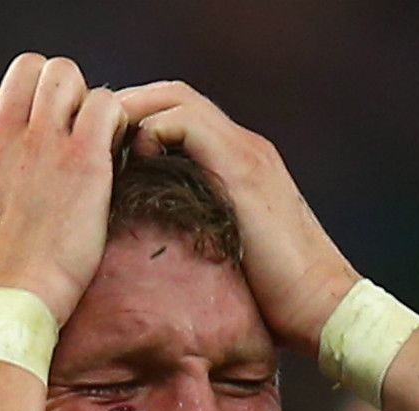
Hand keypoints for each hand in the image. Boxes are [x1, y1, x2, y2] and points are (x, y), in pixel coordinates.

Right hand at [0, 54, 126, 321]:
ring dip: (82, 99)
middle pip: (27, 70)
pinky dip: (114, 120)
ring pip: (65, 75)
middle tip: (64, 132)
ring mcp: (40, 145)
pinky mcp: (82, 163)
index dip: (3, 105)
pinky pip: (104, 106)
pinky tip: (114, 152)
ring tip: (91, 138)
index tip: (20, 139)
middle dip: (49, 92)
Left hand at [117, 80, 359, 354]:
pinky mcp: (243, 169)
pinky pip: (185, 122)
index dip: (140, 121)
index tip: (105, 149)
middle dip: (129, 107)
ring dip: (135, 112)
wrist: (325, 308)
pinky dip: (152, 130)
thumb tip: (162, 253)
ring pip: (176, 97)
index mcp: (243, 163)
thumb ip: (202, 235)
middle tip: (93, 134)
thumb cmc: (281, 300)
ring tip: (107, 143)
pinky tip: (137, 160)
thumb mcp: (231, 255)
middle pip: (174, 95)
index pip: (182, 115)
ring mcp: (247, 154)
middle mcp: (246, 147)